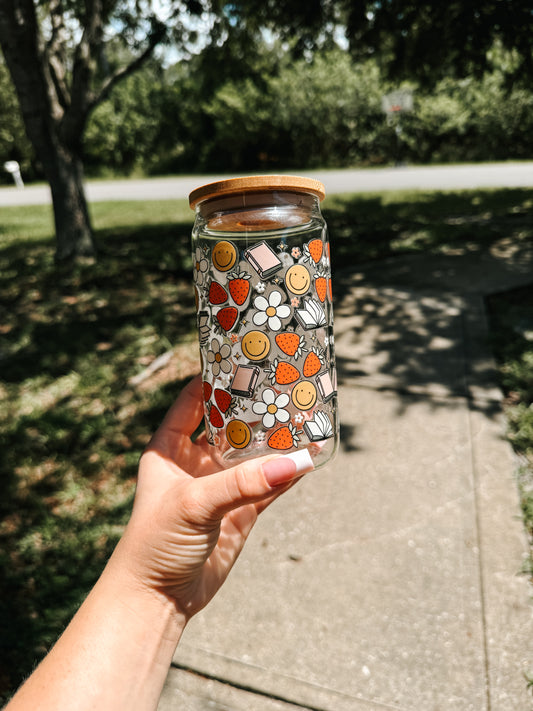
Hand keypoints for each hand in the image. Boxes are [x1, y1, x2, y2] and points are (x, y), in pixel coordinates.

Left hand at [116, 375, 312, 619]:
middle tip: (282, 383)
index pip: (192, 401)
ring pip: (253, 455)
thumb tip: (294, 463)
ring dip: (275, 441)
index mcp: (169, 449)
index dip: (214, 379)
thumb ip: (243, 483)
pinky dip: (288, 474)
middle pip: (229, 425)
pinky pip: (268, 487)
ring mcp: (219, 487)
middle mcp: (194, 463)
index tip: (242, 357)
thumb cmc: (156, 542)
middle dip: (253, 407)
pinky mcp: (239, 514)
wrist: (158, 599)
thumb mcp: (194, 503)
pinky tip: (309, 458)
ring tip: (303, 415)